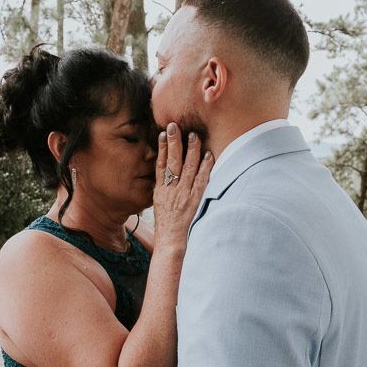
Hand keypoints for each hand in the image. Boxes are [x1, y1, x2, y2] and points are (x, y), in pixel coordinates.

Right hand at [152, 122, 213, 250]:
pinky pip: (201, 180)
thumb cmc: (165, 223)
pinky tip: (208, 155)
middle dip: (174, 142)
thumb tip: (165, 172)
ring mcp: (182, 194)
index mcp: (160, 190)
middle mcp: (170, 190)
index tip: (163, 133)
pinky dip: (205, 167)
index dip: (161, 147)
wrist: (170, 240)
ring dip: (191, 150)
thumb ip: (162, 186)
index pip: (160, 164)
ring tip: (194, 135)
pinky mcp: (194, 200)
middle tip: (175, 126)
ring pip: (187, 167)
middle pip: (172, 161)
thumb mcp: (157, 202)